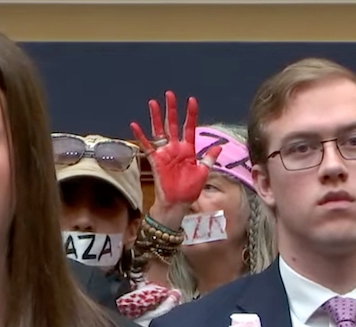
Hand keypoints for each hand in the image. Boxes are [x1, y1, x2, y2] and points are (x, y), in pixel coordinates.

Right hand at [130, 91, 221, 229]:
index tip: (192, 100)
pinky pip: (147, 145)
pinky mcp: (155, 160)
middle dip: (172, 109)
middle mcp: (176, 148)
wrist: (177, 203)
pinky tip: (135, 125)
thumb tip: (219, 146)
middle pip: (172, 124)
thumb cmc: (190, 190)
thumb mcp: (203, 172)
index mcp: (188, 149)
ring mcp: (164, 153)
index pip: (189, 127)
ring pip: (159, 130)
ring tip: (153, 102)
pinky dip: (141, 136)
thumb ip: (209, 158)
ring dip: (156, 117)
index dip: (191, 114)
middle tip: (169, 94)